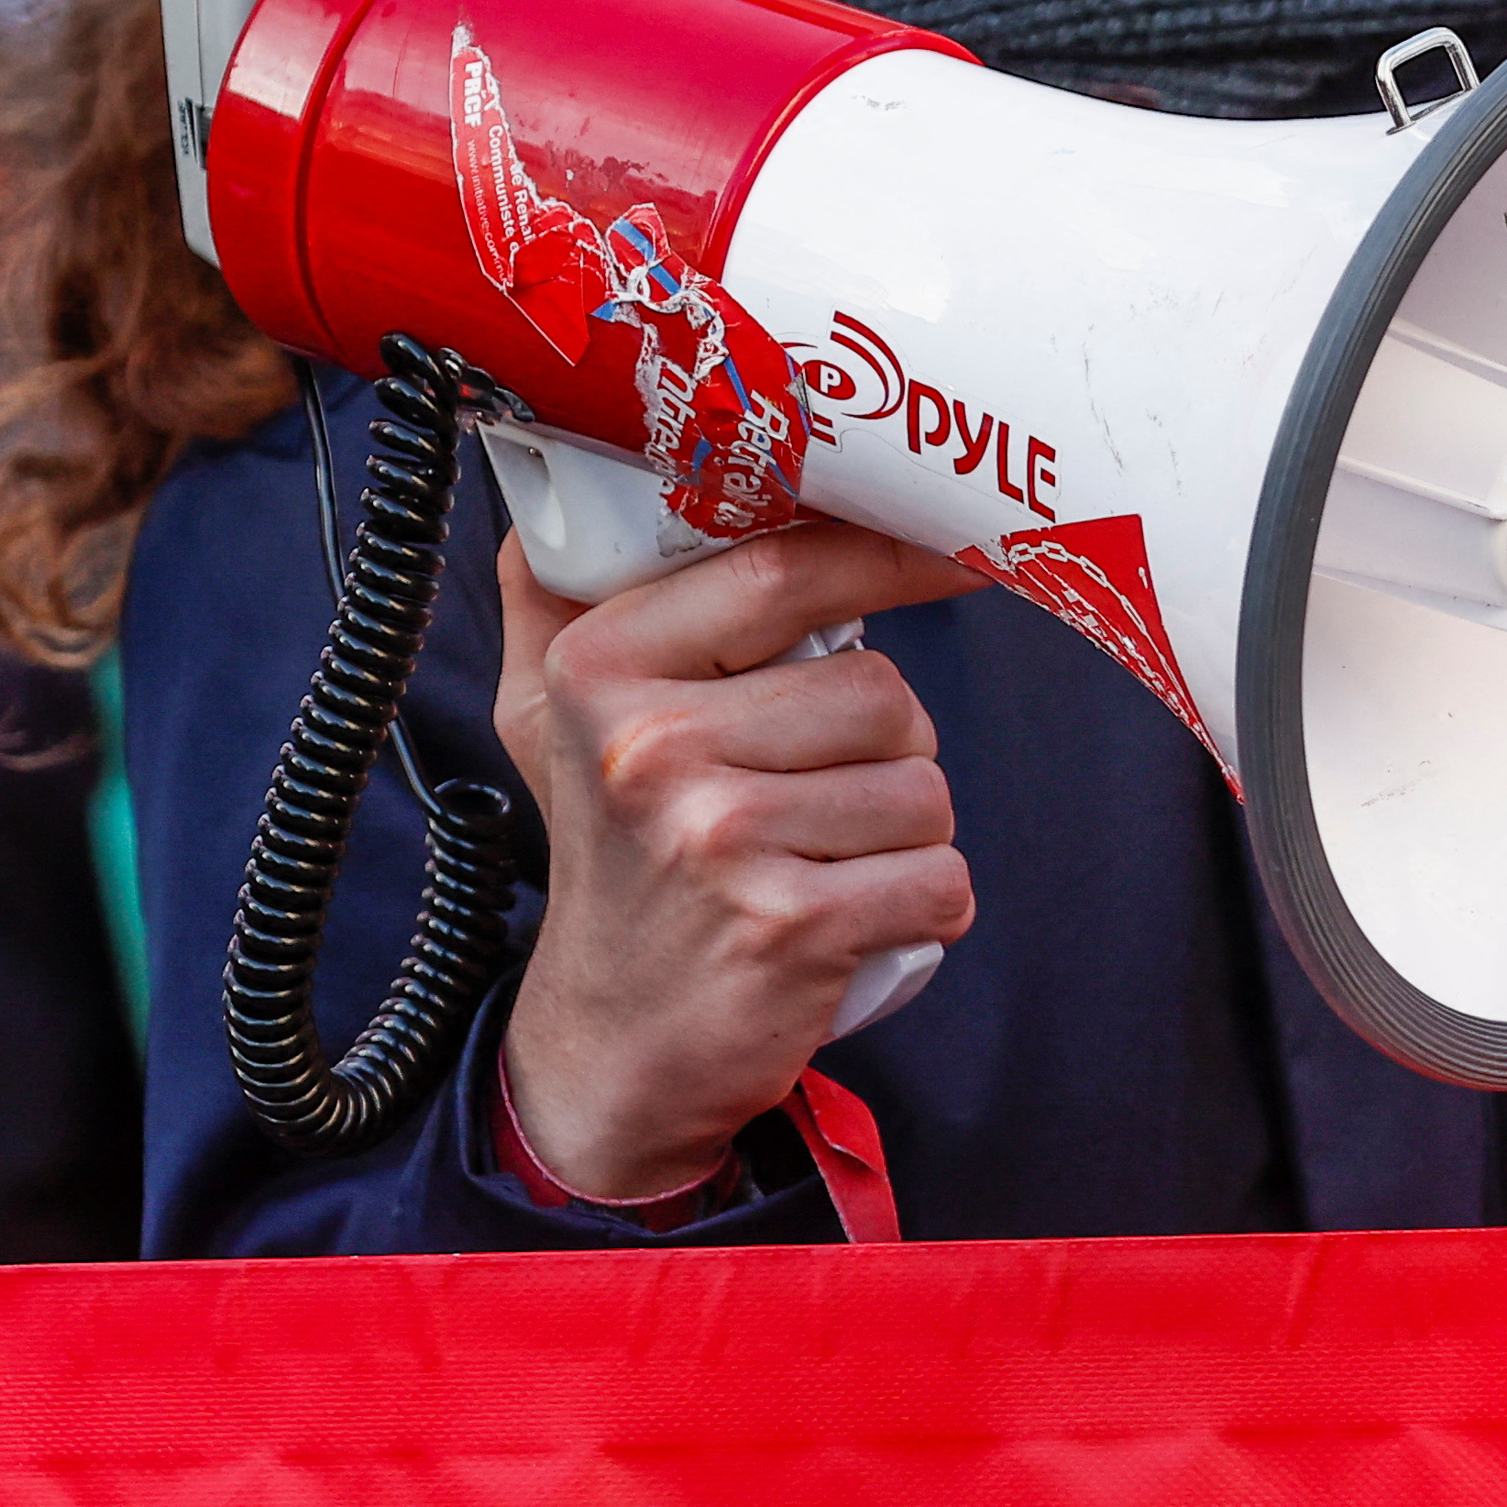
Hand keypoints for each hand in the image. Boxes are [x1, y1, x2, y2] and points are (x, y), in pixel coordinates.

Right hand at [493, 524, 984, 1200]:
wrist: (613, 1044)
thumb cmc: (617, 864)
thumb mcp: (550, 718)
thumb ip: (560, 590)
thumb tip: (575, 462)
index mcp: (600, 670)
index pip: (784, 570)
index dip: (889, 555)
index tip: (956, 544)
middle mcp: (650, 748)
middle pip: (881, 693)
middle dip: (886, 749)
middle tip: (814, 801)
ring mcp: (718, 841)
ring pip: (923, 787)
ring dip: (904, 836)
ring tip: (823, 865)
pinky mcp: (790, 927)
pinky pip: (939, 880)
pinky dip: (923, 908)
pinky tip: (855, 922)